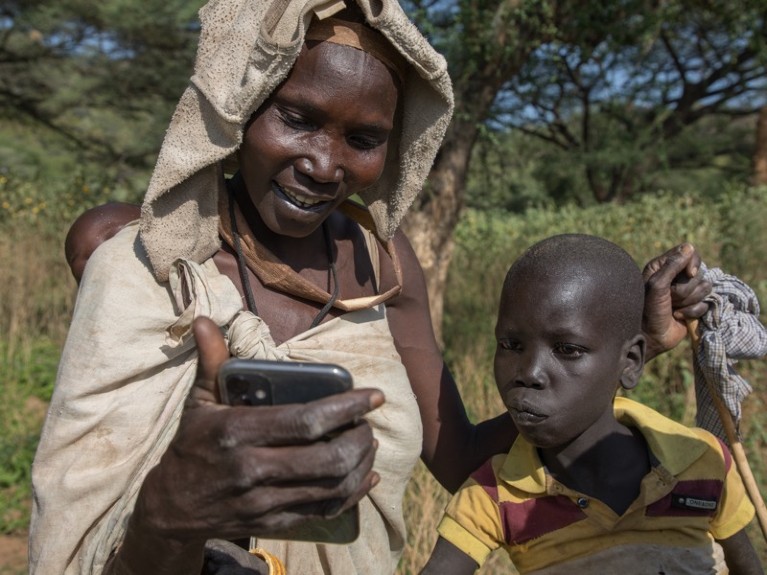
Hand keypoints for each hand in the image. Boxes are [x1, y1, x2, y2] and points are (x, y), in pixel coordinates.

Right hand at [110, 317, 383, 573]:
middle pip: (327, 458)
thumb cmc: (192, 446)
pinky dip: (353, 494)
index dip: (347, 408)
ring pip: (332, 486)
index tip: (374, 395)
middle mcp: (253, 470)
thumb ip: (212, 361)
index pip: (305, 421)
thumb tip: (206, 319)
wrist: (171, 508)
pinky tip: (366, 476)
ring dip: (361, 463)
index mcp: (237, 432)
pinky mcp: (274, 523)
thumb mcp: (199, 402)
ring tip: (368, 443)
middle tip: (368, 422)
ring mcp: (264, 502)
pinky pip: (325, 511)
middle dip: (359, 438)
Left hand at [642, 243, 711, 357]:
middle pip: (699, 273)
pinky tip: (678, 317)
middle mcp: (674, 277)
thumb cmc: (648, 310)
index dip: (693, 264)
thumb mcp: (657, 285)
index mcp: (662, 266)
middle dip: (685, 289)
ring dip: (688, 301)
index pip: (689, 253)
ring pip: (704, 288)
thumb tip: (689, 247)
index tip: (689, 274)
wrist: (649, 337)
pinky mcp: (692, 306)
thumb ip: (672, 265)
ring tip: (672, 308)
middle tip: (670, 298)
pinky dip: (691, 312)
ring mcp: (685, 292)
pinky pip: (705, 304)